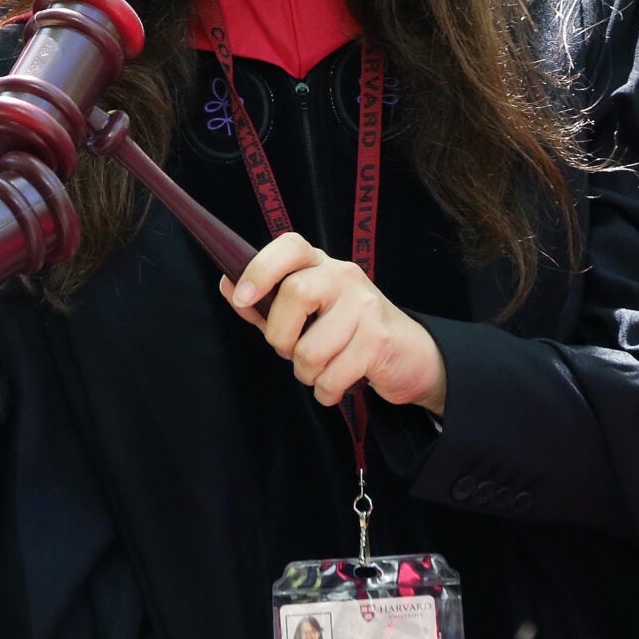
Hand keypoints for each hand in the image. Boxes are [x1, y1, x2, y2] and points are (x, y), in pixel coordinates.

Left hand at [225, 232, 446, 414]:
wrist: (410, 357)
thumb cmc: (347, 334)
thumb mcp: (305, 316)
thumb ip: (265, 305)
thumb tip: (228, 285)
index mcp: (321, 266)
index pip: (290, 246)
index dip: (261, 269)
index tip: (243, 298)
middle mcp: (344, 276)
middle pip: (296, 294)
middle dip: (281, 337)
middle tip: (291, 350)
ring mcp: (365, 306)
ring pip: (311, 349)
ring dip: (307, 373)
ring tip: (322, 369)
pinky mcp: (379, 339)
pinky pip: (332, 376)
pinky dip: (327, 391)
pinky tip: (338, 383)